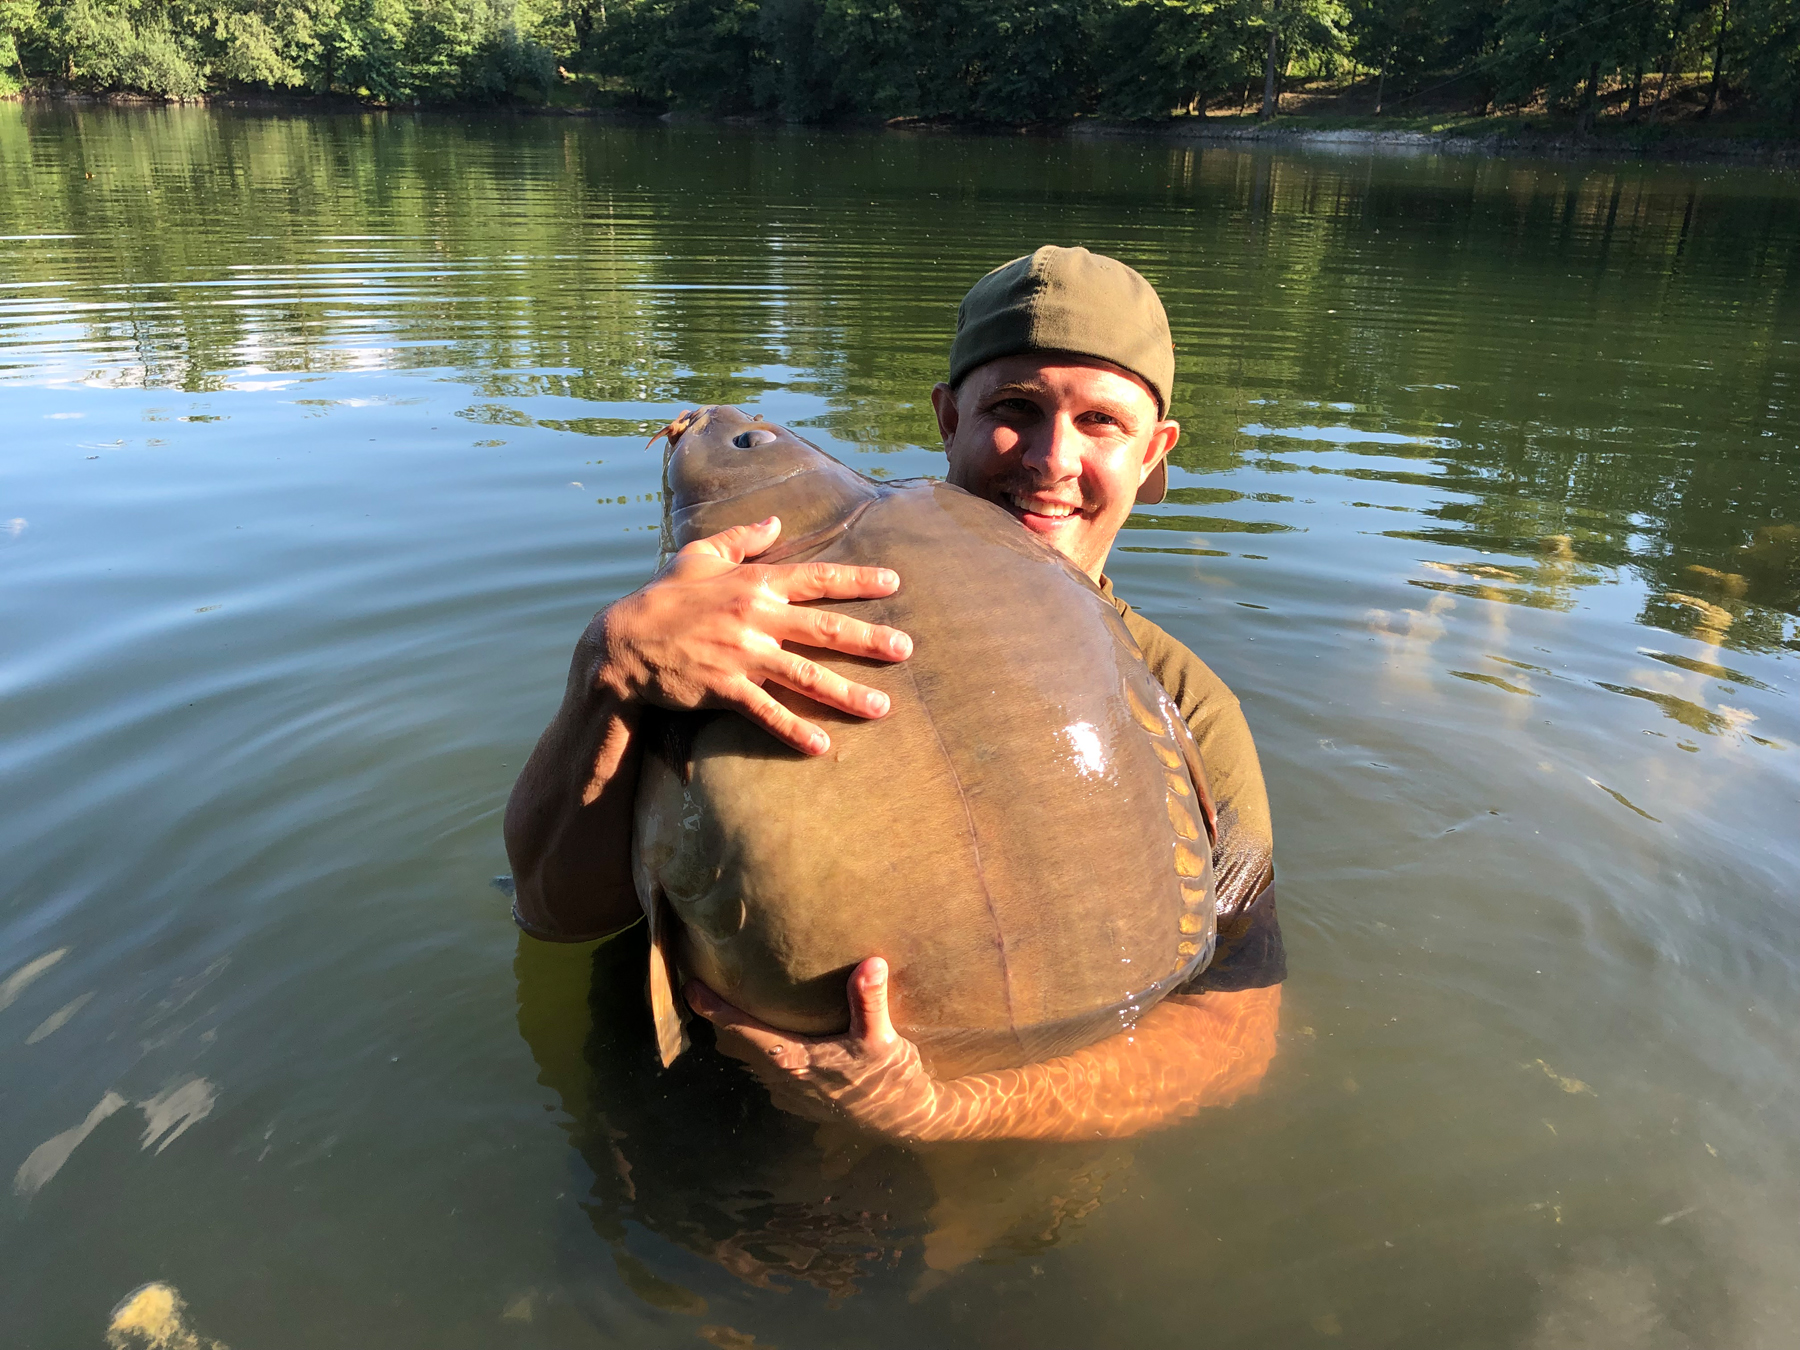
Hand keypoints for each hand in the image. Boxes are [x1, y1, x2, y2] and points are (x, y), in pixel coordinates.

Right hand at [595, 516, 911, 753]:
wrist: (622, 643)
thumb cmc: (663, 597)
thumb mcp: (699, 557)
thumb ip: (740, 539)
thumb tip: (775, 521)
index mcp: (754, 583)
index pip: (817, 578)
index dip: (858, 579)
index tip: (894, 582)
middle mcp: (755, 616)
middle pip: (824, 627)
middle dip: (869, 638)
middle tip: (906, 648)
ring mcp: (741, 654)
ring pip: (805, 674)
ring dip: (846, 692)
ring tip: (882, 707)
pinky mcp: (723, 688)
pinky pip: (766, 711)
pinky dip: (794, 729)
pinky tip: (821, 746)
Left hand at [685, 958, 950, 1140]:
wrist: (903, 1122)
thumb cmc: (890, 1079)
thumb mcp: (883, 1039)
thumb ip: (869, 1002)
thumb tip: (870, 963)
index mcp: (792, 1059)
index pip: (739, 1029)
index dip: (712, 1008)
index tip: (690, 986)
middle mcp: (781, 1079)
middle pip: (735, 1044)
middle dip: (720, 1018)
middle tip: (710, 985)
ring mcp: (787, 1094)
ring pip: (749, 1060)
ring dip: (740, 1037)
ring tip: (738, 1006)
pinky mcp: (798, 1101)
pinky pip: (767, 1072)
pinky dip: (761, 1052)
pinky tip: (775, 1036)